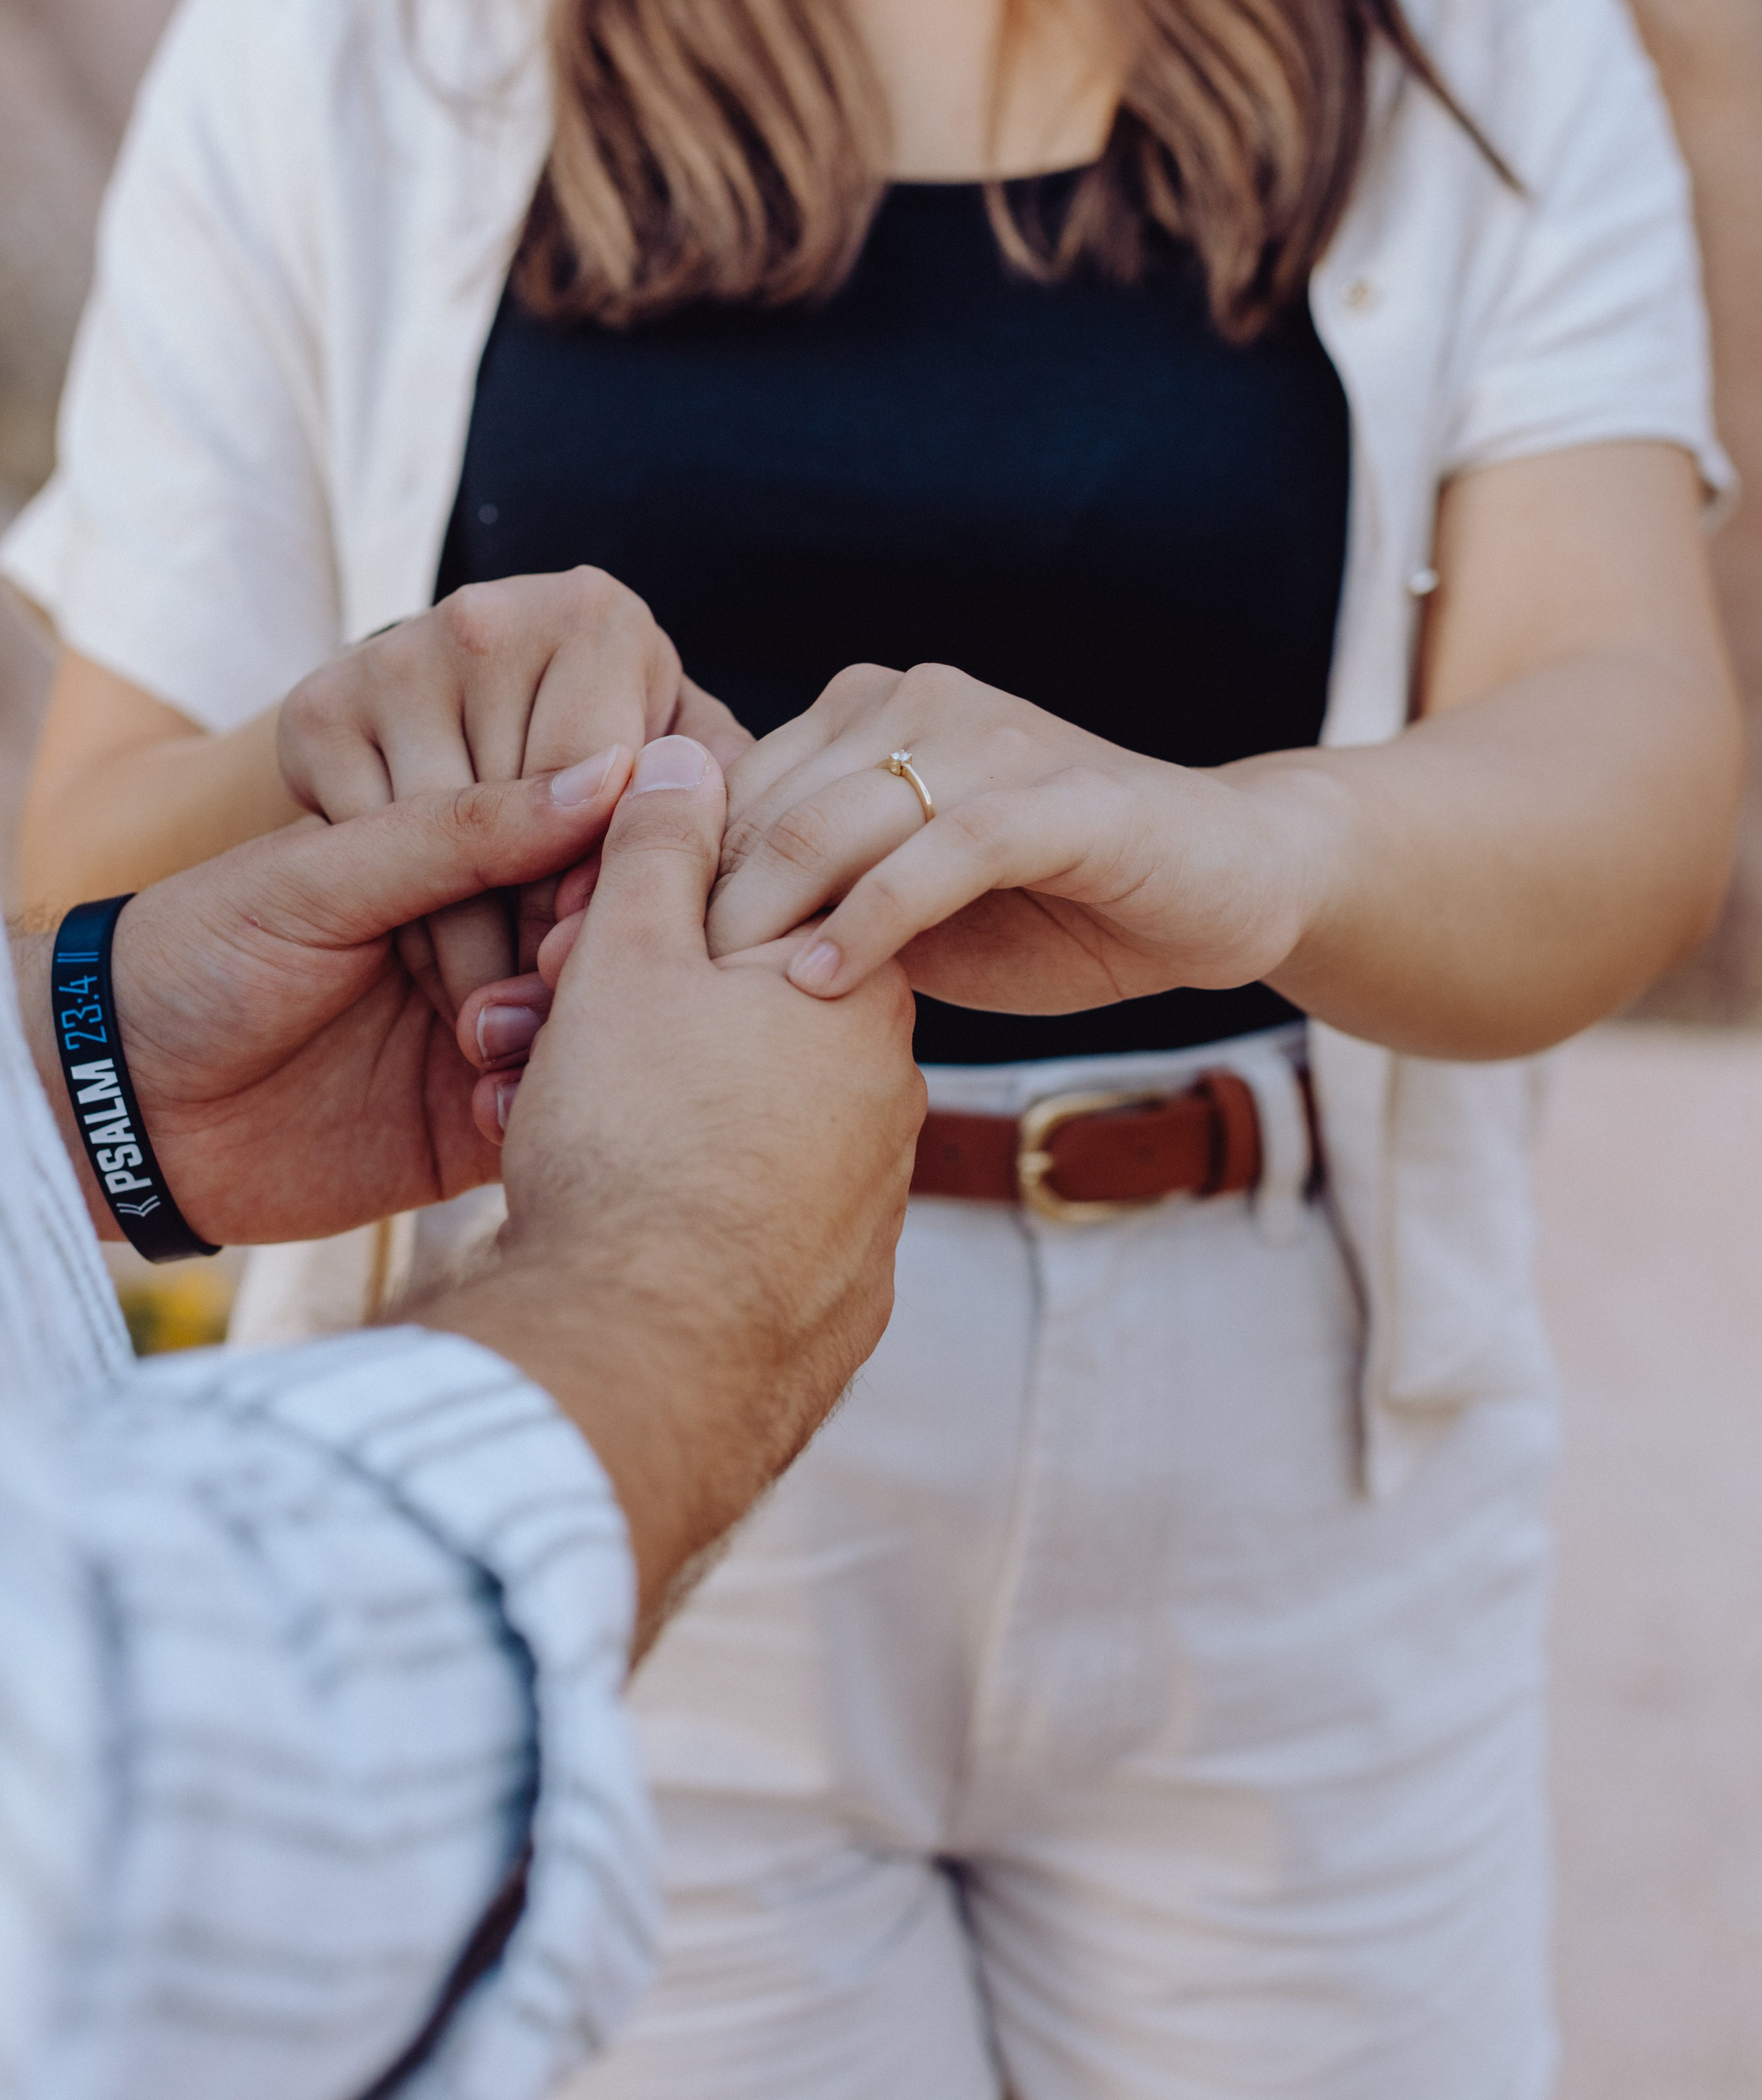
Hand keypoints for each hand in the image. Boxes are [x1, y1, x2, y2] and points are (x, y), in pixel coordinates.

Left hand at [21, 758, 629, 1247]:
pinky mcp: (478, 1127)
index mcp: (455, 858)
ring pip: (591, 1030)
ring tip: (488, 1039)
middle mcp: (489, 939)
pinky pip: (551, 1115)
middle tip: (547, 965)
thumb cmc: (200, 955)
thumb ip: (463, 830)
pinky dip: (535, 1110)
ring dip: (563, 1034)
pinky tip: (483, 1103)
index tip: (590, 876)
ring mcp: (492, 1035)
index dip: (599, 856)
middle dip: (585, 950)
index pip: (574, 840)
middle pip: (598, 936)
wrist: (115, 1101)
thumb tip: (612, 775)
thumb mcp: (325, 875)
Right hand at [277, 569, 750, 1012]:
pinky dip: (400, 922)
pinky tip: (433, 966)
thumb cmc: (579, 761)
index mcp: (599, 617)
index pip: (613, 783)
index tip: (615, 958)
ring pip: (443, 842)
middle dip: (545, 924)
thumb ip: (708, 784)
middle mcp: (496, 615)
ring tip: (505, 1005)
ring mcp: (400, 653)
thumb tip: (762, 829)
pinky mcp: (319, 703)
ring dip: (472, 945)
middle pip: (529, 814)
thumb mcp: (653, 760)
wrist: (429, 729)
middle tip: (558, 999)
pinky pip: (372, 846)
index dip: (611, 888)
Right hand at [421, 740, 926, 1632]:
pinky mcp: (832, 1297)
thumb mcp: (632, 955)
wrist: (646, 1355)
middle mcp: (888, 1098)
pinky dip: (672, 1210)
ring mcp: (867, 1206)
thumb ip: (661, 847)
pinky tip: (594, 1218)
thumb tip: (690, 754)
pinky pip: (744, 1225)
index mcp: (859, 998)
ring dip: (636, 1115)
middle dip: (630, 1024)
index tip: (570, 957)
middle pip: (746, 1025)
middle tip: (524, 1042)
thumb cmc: (639, 1138)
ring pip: (735, 1126)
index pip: (770, 917)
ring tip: (533, 1128)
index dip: (655, 926)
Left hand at [697, 661, 1315, 1009]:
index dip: (665, 878)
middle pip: (764, 804)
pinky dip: (871, 919)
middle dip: (694, 906)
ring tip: (713, 1004)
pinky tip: (819, 983)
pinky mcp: (1062, 796)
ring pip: (837, 820)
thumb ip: (818, 904)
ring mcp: (992, 738)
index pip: (731, 788)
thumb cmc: (1060, 905)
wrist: (1229, 884)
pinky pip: (941, 851)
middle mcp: (916, 702)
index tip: (605, 969)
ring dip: (764, 915)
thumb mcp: (914, 909)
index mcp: (866, 715)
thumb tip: (676, 960)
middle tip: (637, 1004)